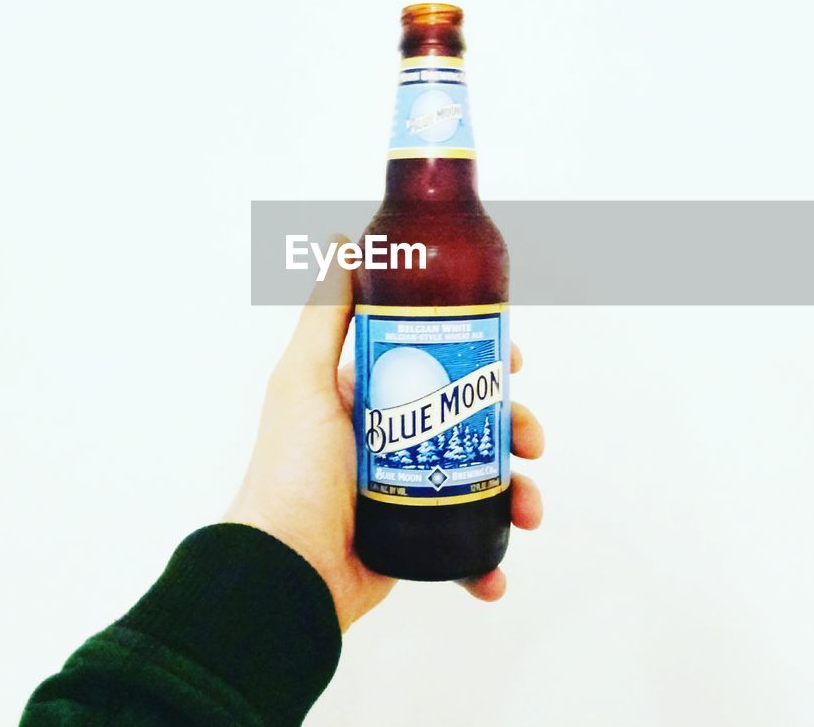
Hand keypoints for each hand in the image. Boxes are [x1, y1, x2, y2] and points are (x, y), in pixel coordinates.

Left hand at [224, 265, 544, 630]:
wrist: (283, 569)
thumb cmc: (290, 471)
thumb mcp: (304, 381)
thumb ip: (327, 314)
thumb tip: (342, 241)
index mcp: (369, 400)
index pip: (438, 365)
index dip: (480, 361)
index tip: (513, 361)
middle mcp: (391, 442)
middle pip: (472, 422)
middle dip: (513, 428)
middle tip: (530, 439)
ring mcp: (407, 493)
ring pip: (481, 481)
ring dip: (516, 492)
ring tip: (528, 508)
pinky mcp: (415, 543)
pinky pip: (466, 546)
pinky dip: (489, 558)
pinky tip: (496, 571)